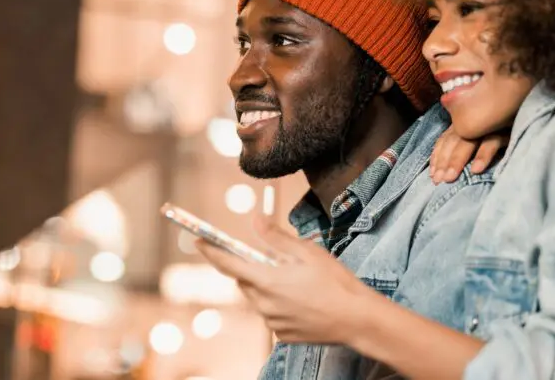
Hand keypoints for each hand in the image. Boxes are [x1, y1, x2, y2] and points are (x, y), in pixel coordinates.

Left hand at [196, 216, 379, 343]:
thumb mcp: (307, 252)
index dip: (210, 251)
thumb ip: (276, 238)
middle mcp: (264, 304)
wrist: (357, 320)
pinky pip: (271, 314)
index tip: (198, 240)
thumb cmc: (335, 283)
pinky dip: (278, 303)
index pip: (228, 264)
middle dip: (250, 268)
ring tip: (294, 280)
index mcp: (267, 280)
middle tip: (270, 259)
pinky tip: (301, 299)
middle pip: (244, 281)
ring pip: (257, 298)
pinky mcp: (282, 334)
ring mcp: (272, 322)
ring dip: (265, 286)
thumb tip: (255, 220)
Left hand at [429, 127, 508, 183]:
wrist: (529, 105)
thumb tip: (450, 166)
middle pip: (453, 141)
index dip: (437, 156)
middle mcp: (475, 121)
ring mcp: (490, 124)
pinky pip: (492, 142)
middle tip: (438, 181)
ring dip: (457, 160)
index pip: (445, 139)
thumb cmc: (506, 127)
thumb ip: (469, 145)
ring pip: (468, 141)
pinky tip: (476, 170)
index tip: (432, 175)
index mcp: (467, 122)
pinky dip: (483, 156)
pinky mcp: (506, 128)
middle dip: (444, 162)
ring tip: (450, 178)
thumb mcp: (484, 137)